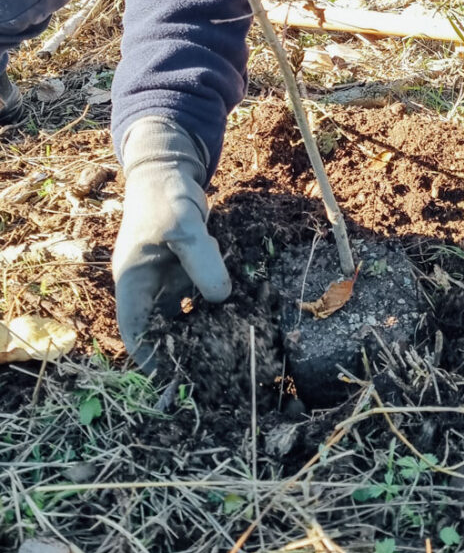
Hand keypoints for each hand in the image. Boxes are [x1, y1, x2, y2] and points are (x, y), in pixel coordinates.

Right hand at [113, 117, 230, 370]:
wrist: (170, 171)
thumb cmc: (165, 197)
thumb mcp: (183, 227)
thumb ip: (202, 260)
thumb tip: (220, 297)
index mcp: (133, 282)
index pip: (136, 332)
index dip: (152, 359)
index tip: (175, 380)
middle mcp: (149, 288)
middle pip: (163, 330)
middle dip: (185, 351)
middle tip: (215, 373)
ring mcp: (168, 281)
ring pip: (186, 317)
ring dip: (205, 331)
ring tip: (233, 352)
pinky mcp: (187, 272)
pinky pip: (202, 297)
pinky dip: (218, 306)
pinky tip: (242, 316)